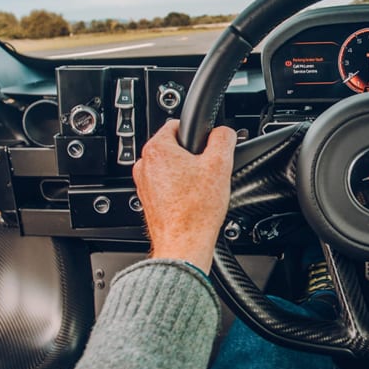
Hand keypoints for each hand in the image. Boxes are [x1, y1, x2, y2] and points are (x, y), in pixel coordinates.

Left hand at [132, 120, 236, 273]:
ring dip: (187, 174)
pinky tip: (192, 201)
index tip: (208, 149)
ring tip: (201, 190)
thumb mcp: (220, 165)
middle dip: (194, 157)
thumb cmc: (196, 210)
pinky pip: (167, 186)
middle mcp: (144, 165)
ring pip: (172, 168)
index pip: (178, 124)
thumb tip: (224, 131)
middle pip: (176, 148)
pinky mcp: (149, 200)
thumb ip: (223, 138)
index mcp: (157, 149)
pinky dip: (180, 190)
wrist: (184, 244)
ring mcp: (144, 184)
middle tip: (208, 173)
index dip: (199, 135)